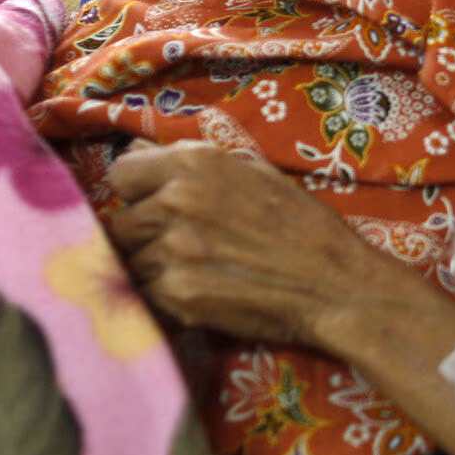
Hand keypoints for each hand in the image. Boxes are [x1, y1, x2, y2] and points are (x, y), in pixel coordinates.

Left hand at [103, 142, 431, 349]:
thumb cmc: (302, 224)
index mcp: (194, 163)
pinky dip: (162, 298)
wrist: (334, 282)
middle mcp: (176, 200)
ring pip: (129, 262)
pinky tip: (196, 294)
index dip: (136, 192)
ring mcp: (173, 249)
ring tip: (192, 274)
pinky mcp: (177, 293)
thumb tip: (138, 156)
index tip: (152, 205)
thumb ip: (193, 162)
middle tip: (178, 248)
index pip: (121, 174)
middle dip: (142, 236)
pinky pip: (145, 294)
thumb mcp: (253, 170)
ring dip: (151, 270)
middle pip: (120, 223)